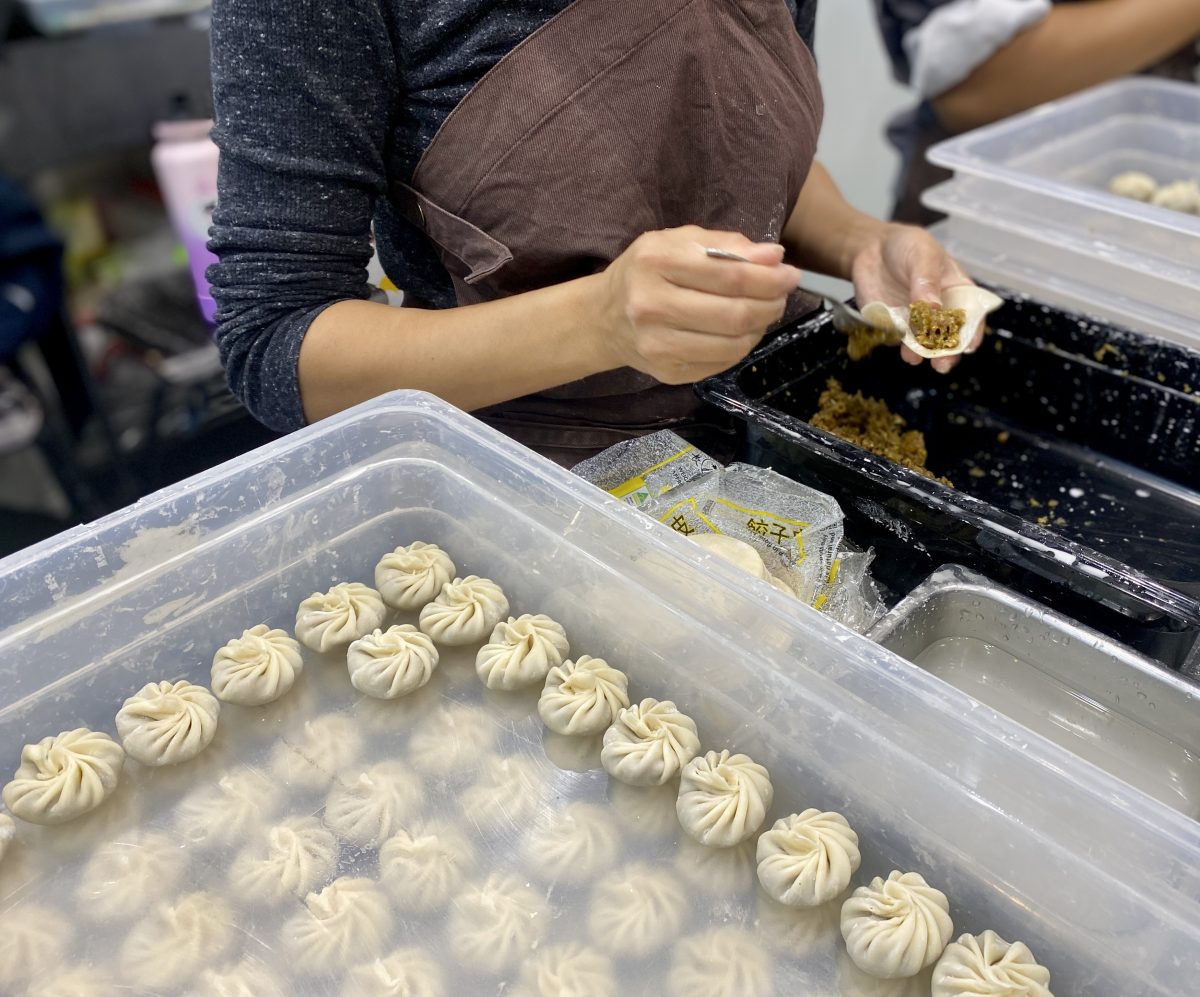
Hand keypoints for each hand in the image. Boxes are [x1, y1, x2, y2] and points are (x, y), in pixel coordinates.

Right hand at [597, 226, 800, 383]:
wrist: (604, 318)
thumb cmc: (647, 272)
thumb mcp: (678, 242)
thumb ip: (726, 244)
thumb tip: (774, 257)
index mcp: (655, 262)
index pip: (728, 274)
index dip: (769, 277)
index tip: (790, 274)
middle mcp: (651, 305)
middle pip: (734, 313)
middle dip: (771, 303)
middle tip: (782, 295)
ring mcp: (657, 345)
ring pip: (733, 344)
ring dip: (760, 327)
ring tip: (764, 312)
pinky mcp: (666, 372)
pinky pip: (722, 363)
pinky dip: (742, 346)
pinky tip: (741, 332)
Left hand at [849, 224, 978, 373]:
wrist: (871, 248)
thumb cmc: (907, 246)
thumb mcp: (922, 256)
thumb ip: (927, 281)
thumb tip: (933, 308)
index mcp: (958, 291)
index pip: (972, 315)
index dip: (973, 332)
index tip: (968, 346)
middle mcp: (941, 311)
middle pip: (950, 337)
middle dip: (947, 352)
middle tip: (942, 363)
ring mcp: (918, 320)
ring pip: (925, 344)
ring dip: (922, 353)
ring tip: (914, 357)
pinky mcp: (896, 325)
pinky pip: (901, 341)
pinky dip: (901, 347)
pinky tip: (900, 348)